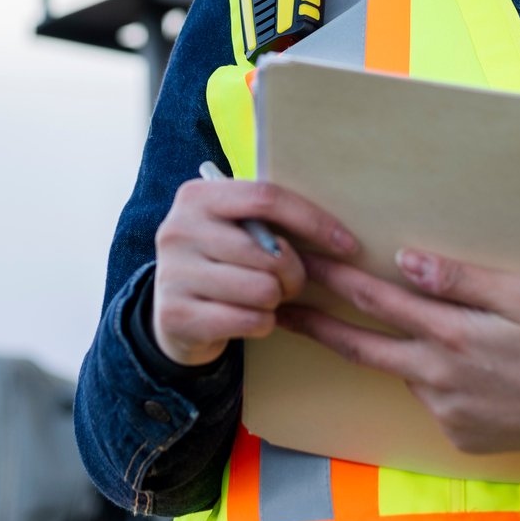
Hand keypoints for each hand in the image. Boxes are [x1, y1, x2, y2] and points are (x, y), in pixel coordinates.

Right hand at [152, 177, 357, 367]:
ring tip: (262, 299)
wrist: (173, 313)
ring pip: (263, 290)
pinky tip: (246, 318)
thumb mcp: (233, 230)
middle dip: (295, 274)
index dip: (312, 220)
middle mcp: (177, 230)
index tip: (346, 244)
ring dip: (275, 301)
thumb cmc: (221, 263)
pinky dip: (261, 323)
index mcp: (196, 197)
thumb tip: (335, 231)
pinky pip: (250, 320)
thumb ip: (266, 220)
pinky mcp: (176, 315)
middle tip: (291, 283)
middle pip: (270, 252)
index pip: (265, 197)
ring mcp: (172, 273)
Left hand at [279, 248, 519, 454]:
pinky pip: (434, 398)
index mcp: (451, 336)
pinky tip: (480, 373)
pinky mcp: (458, 436)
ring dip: (401, 350)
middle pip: (362, 348)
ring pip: (405, 371)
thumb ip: (461, 279)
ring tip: (438, 334)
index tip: (298, 264)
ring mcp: (445, 413)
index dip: (333, 280)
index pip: (375, 301)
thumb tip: (405, 261)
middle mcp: (437, 378)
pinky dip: (440, 379)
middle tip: (281, 311)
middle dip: (318, 325)